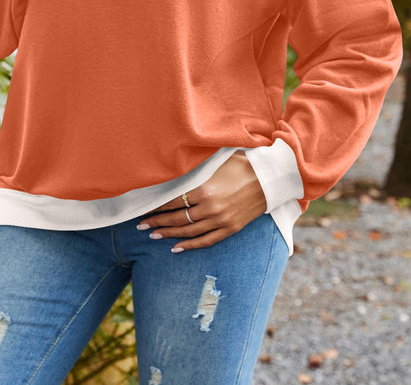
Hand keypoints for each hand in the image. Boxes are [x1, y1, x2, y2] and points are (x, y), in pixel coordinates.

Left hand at [136, 152, 266, 251]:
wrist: (269, 178)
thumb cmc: (241, 164)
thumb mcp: (216, 162)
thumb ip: (194, 168)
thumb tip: (173, 170)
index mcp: (205, 189)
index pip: (173, 201)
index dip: (157, 205)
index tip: (144, 207)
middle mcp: (211, 207)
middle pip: (177, 218)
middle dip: (156, 222)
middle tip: (141, 225)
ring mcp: (221, 220)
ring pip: (188, 232)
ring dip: (168, 234)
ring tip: (153, 234)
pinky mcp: (230, 229)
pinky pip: (206, 241)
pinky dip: (189, 246)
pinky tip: (176, 248)